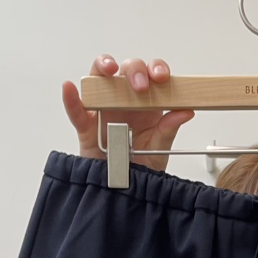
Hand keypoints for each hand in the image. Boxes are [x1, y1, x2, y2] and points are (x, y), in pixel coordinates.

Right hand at [62, 55, 194, 171]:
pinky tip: (70, 89)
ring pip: (98, 79)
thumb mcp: (160, 147)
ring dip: (102, 68)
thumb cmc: (142, 164)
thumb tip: (187, 111)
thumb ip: (170, 128)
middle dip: (134, 71)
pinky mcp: (87, 126)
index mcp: (145, 103)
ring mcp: (104, 110)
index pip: (150, 75)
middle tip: (141, 86)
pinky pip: (76, 110)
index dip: (155, 69)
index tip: (161, 76)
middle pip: (125, 71)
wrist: (126, 189)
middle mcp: (124, 101)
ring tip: (109, 70)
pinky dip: (71, 99)